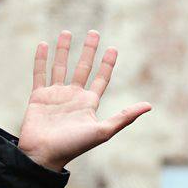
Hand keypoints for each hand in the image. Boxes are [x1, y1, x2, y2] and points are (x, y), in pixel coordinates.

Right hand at [16, 30, 151, 171]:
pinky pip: (40, 74)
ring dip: (64, 50)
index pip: (101, 79)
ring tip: (67, 32)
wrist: (44, 154)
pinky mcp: (38, 96)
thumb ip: (124, 117)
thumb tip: (149, 106)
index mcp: (89, 103)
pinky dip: (41, 59)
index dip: (107, 64)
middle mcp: (73, 96)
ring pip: (61, 66)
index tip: (113, 48)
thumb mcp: (103, 131)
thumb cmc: (74, 146)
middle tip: (94, 33)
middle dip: (89, 50)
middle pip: (83, 68)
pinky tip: (43, 44)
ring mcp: (56, 95)